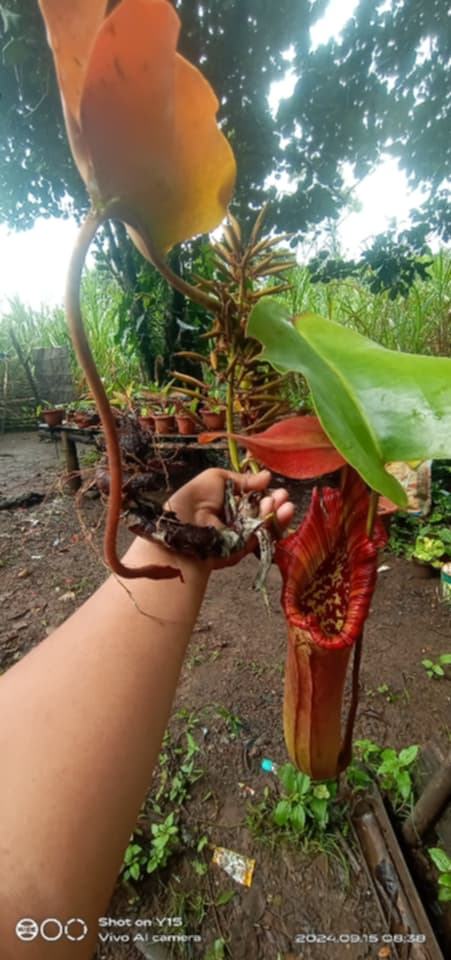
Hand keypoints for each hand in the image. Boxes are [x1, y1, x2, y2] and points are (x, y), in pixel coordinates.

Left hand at [164, 468, 294, 567]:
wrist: (184, 523)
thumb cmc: (195, 497)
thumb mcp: (218, 478)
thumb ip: (244, 480)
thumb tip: (267, 476)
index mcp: (229, 503)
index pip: (254, 498)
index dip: (266, 493)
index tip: (275, 487)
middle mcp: (236, 519)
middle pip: (263, 512)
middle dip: (276, 503)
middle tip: (283, 495)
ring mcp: (240, 534)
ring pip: (266, 525)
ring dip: (278, 513)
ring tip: (285, 504)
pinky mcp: (243, 548)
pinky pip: (262, 537)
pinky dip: (272, 525)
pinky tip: (278, 511)